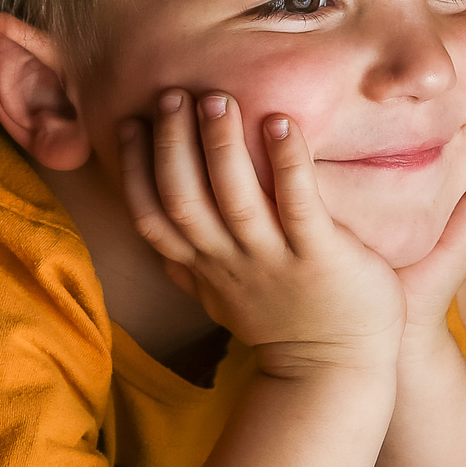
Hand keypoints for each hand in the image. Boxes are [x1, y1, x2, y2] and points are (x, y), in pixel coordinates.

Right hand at [118, 89, 403, 378]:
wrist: (334, 371)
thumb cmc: (282, 321)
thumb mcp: (220, 295)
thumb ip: (188, 262)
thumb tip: (153, 230)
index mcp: (204, 266)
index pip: (152, 215)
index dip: (135, 168)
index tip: (131, 121)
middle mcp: (231, 262)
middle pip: (183, 200)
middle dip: (172, 145)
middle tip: (172, 94)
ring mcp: (274, 261)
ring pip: (234, 200)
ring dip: (221, 147)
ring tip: (218, 99)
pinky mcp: (320, 258)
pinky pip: (299, 206)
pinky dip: (287, 164)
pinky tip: (281, 122)